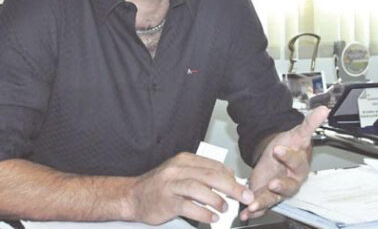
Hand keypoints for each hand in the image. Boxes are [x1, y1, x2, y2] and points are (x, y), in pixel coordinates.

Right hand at [129, 152, 254, 224]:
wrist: (132, 196)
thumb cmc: (159, 186)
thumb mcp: (180, 172)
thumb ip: (202, 172)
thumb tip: (229, 175)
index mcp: (184, 160)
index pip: (213, 165)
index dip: (231, 177)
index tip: (243, 187)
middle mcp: (177, 170)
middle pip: (210, 176)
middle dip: (231, 187)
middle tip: (244, 196)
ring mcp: (170, 185)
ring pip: (199, 189)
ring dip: (216, 199)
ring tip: (225, 208)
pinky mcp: (166, 201)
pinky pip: (188, 206)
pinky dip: (203, 213)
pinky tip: (211, 218)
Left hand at [241, 106, 328, 220]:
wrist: (280, 154)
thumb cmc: (290, 146)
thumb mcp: (297, 133)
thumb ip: (310, 123)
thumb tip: (324, 109)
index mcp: (299, 164)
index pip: (296, 161)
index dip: (288, 156)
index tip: (278, 149)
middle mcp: (291, 180)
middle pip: (288, 185)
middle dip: (280, 186)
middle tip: (272, 183)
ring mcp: (279, 189)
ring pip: (274, 198)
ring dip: (263, 202)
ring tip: (253, 205)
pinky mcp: (267, 195)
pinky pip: (262, 205)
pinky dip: (254, 211)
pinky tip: (246, 213)